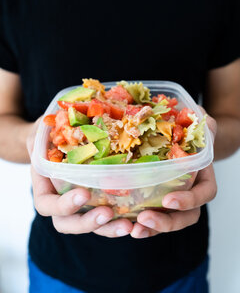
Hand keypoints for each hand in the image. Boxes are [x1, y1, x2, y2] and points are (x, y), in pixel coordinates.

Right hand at [27, 118, 132, 237]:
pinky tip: (136, 219)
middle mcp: (59, 200)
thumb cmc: (48, 133)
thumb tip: (61, 120)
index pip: (46, 204)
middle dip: (87, 222)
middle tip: (107, 213)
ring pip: (89, 226)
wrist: (55, 139)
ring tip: (127, 225)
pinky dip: (118, 220)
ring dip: (107, 228)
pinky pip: (105, 218)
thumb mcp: (43, 128)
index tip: (84, 194)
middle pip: (67, 223)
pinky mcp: (95, 202)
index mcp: (43, 186)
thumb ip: (46, 129)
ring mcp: (78, 205)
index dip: (63, 205)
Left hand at [130, 110, 216, 238]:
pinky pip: (152, 214)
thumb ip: (201, 123)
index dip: (189, 200)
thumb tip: (199, 118)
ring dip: (152, 228)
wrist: (179, 135)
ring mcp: (173, 196)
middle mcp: (190, 190)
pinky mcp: (156, 197)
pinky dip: (140, 222)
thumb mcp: (198, 122)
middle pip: (186, 216)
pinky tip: (126, 224)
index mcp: (203, 175)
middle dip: (167, 222)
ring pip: (168, 220)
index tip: (169, 200)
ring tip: (133, 230)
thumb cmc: (189, 130)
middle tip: (144, 219)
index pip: (204, 194)